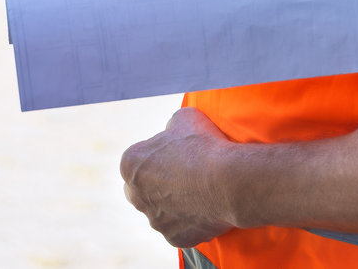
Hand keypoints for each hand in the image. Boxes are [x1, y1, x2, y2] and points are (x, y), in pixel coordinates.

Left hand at [120, 108, 235, 247]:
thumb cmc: (204, 145)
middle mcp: (136, 196)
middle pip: (141, 190)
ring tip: (200, 193)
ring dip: (174, 205)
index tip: (177, 155)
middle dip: (155, 185)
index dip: (159, 156)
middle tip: (181, 177)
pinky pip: (181, 230)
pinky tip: (207, 210)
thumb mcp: (183, 118)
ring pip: (161, 213)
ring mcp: (155, 220)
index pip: (139, 160)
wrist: (227, 180)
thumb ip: (170, 128)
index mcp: (130, 164)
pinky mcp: (175, 238)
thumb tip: (172, 132)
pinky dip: (191, 223)